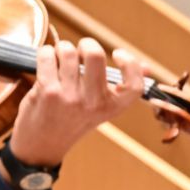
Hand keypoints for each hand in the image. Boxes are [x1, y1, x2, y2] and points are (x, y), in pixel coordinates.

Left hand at [6, 37, 147, 165]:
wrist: (42, 145)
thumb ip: (122, 86)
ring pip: (67, 50)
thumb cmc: (73, 119)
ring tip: (60, 60)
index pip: (134, 84)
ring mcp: (70, 97)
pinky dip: (46, 54)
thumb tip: (147, 67)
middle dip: (86, 44)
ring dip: (62, 49)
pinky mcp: (47, 91)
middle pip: (94, 54)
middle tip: (81, 51)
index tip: (117, 54)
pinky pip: (47, 55)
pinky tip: (47, 64)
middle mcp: (93, 103)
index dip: (130, 63)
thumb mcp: (101, 107)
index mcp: (112, 107)